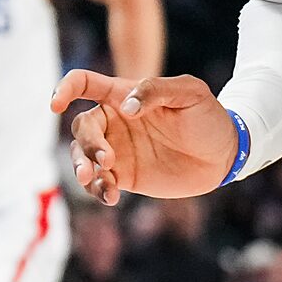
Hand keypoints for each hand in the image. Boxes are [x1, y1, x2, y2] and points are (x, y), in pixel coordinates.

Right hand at [51, 70, 237, 203]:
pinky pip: (100, 182)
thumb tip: (126, 106)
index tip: (56, 104)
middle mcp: (115, 121)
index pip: (84, 84)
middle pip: (81, 127)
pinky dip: (98, 189)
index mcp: (123, 94)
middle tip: (107, 159)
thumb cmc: (208, 116)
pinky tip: (110, 197)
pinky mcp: (125, 176)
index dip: (64, 89)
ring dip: (83, 168)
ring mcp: (118, 149)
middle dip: (87, 143)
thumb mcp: (191, 93)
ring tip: (98, 180)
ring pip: (82, 156)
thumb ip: (156, 90)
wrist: (225, 154)